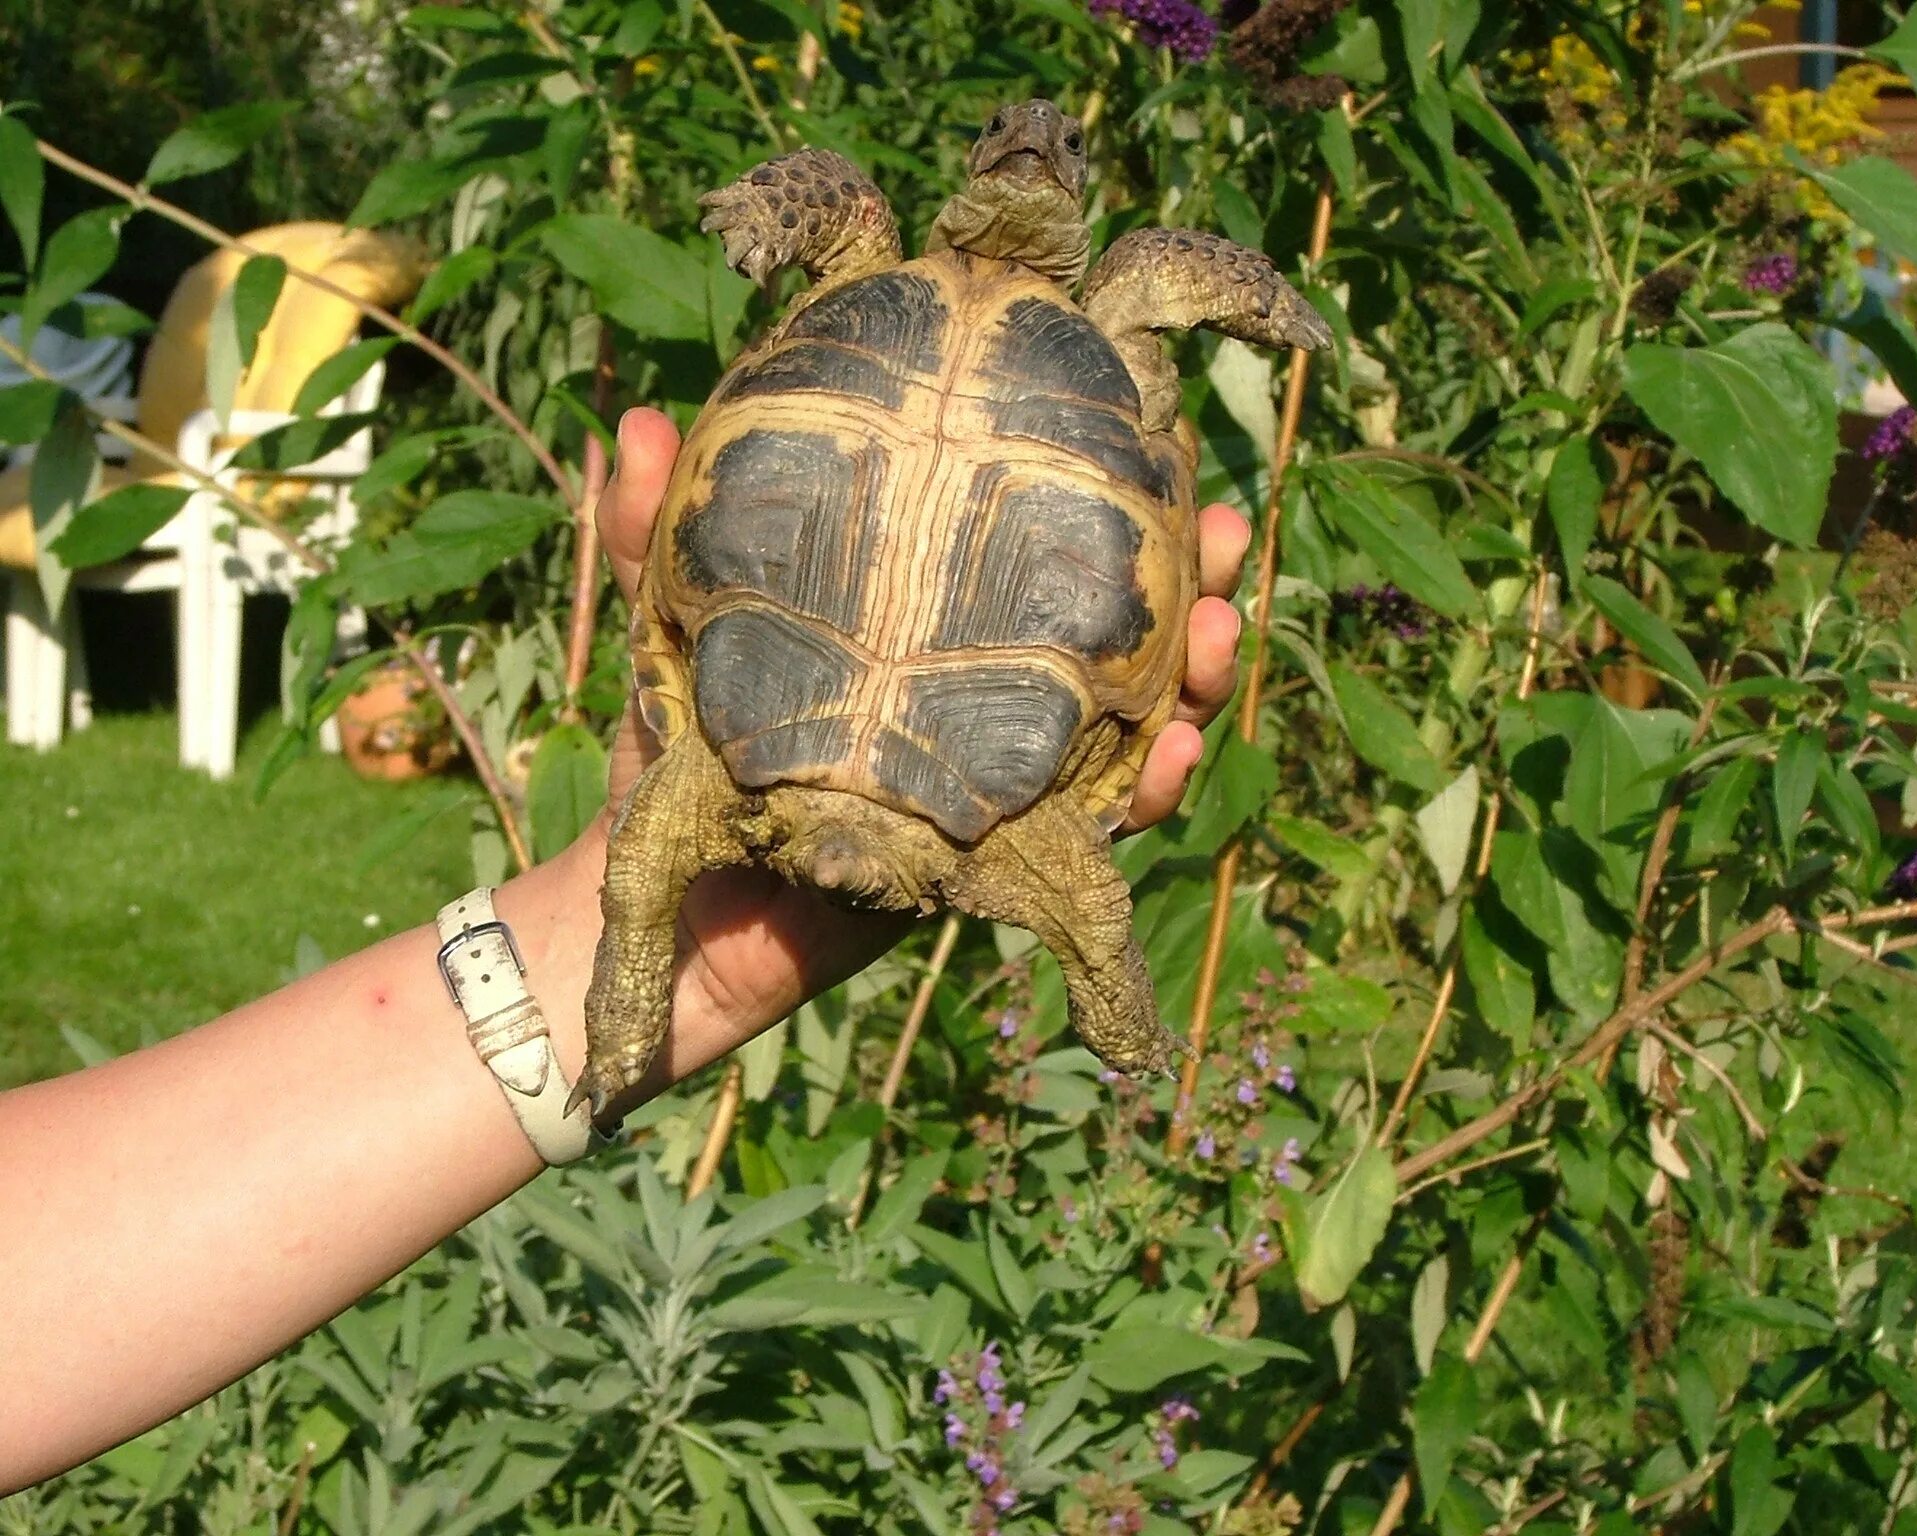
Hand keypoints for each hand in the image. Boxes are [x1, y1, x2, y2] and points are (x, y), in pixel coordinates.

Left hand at [571, 406, 1250, 1058]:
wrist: (664, 903)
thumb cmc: (674, 755)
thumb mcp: (671, 631)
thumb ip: (654, 538)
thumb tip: (635, 428)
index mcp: (936, 628)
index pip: (1039, 552)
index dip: (1108, 500)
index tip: (1158, 436)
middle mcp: (989, 697)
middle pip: (1118, 632)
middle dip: (1189, 583)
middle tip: (1228, 540)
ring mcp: (1006, 778)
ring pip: (1134, 725)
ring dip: (1193, 682)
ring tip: (1216, 635)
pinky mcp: (1006, 860)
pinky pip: (1098, 829)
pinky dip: (1145, 795)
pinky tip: (1169, 757)